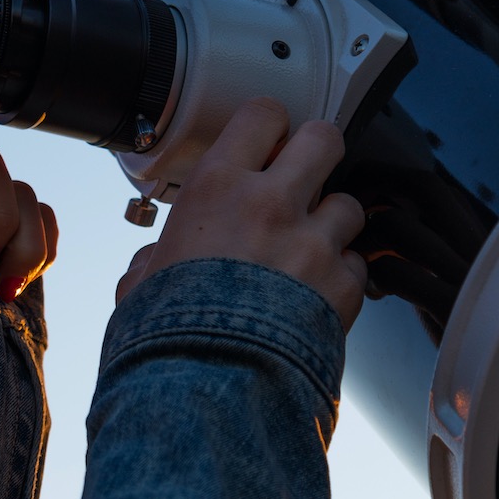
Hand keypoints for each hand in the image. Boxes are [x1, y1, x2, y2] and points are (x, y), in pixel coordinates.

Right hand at [114, 97, 366, 329]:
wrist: (210, 385)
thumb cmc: (169, 333)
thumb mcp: (141, 281)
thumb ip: (154, 260)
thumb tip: (151, 266)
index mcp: (217, 187)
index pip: (262, 114)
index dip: (270, 124)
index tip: (267, 139)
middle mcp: (271, 202)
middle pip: (324, 138)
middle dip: (318, 152)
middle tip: (305, 173)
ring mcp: (313, 242)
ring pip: (349, 203)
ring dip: (333, 221)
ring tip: (308, 247)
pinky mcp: (343, 285)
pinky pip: (357, 265)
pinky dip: (342, 276)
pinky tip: (317, 294)